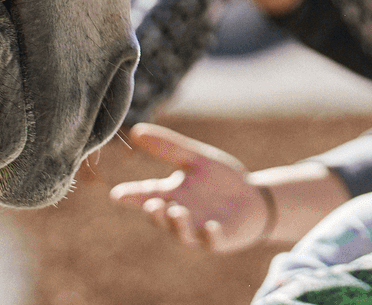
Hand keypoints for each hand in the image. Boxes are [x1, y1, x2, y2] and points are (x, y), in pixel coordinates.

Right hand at [110, 123, 270, 253]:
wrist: (255, 199)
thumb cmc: (221, 181)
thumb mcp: (197, 160)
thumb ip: (169, 148)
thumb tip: (135, 130)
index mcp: (173, 194)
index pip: (147, 194)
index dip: (132, 195)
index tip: (117, 194)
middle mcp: (181, 214)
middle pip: (162, 218)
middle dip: (155, 213)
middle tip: (152, 204)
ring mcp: (200, 229)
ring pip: (183, 232)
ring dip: (179, 224)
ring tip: (178, 211)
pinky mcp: (221, 238)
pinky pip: (213, 241)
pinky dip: (211, 235)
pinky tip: (212, 227)